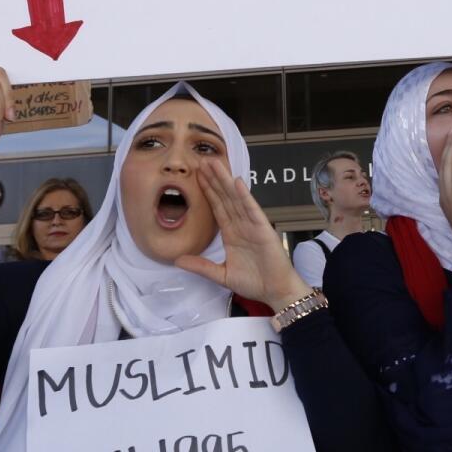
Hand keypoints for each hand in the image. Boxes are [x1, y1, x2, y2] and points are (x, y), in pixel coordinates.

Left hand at [176, 161, 312, 311]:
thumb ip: (201, 266)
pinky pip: (252, 210)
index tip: (197, 176)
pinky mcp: (263, 229)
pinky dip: (245, 196)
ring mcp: (252, 225)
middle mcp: (241, 225)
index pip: (217, 207)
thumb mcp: (221, 275)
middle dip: (214, 179)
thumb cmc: (254, 282)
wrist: (274, 291)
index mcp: (231, 233)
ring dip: (225, 181)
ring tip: (215, 164)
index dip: (207, 191)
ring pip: (236, 199)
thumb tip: (177, 260)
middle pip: (224, 197)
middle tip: (202, 160)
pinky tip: (237, 182)